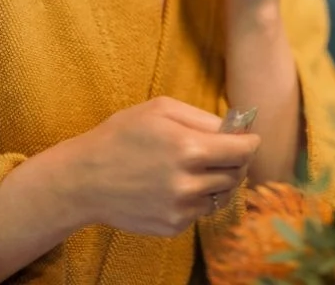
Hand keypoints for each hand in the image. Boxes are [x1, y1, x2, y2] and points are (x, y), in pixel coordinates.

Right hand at [68, 97, 259, 236]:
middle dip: (235, 160)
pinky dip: (198, 198)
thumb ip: (204, 117)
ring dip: (217, 180)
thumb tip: (237, 128)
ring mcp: (181, 209)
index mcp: (190, 148)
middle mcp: (189, 183)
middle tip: (222, 151)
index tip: (248, 139)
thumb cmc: (121, 136)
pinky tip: (175, 185)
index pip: (244, 150)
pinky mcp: (173, 226)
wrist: (84, 179)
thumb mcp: (161, 109)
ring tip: (195, 167)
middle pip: (237, 174)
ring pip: (222, 194)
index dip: (250, 143)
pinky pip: (202, 211)